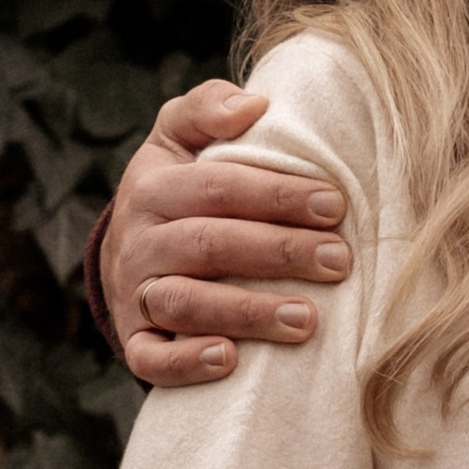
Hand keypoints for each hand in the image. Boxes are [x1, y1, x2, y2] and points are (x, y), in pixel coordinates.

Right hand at [99, 80, 357, 386]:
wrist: (128, 254)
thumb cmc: (179, 189)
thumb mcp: (179, 138)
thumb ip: (207, 108)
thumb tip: (254, 105)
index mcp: (155, 187)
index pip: (217, 187)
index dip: (276, 193)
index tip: (335, 204)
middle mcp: (139, 242)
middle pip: (209, 244)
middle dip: (278, 252)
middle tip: (339, 261)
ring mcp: (136, 295)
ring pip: (185, 304)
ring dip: (246, 312)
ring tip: (306, 319)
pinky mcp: (136, 341)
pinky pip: (150, 359)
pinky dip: (185, 363)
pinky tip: (229, 360)